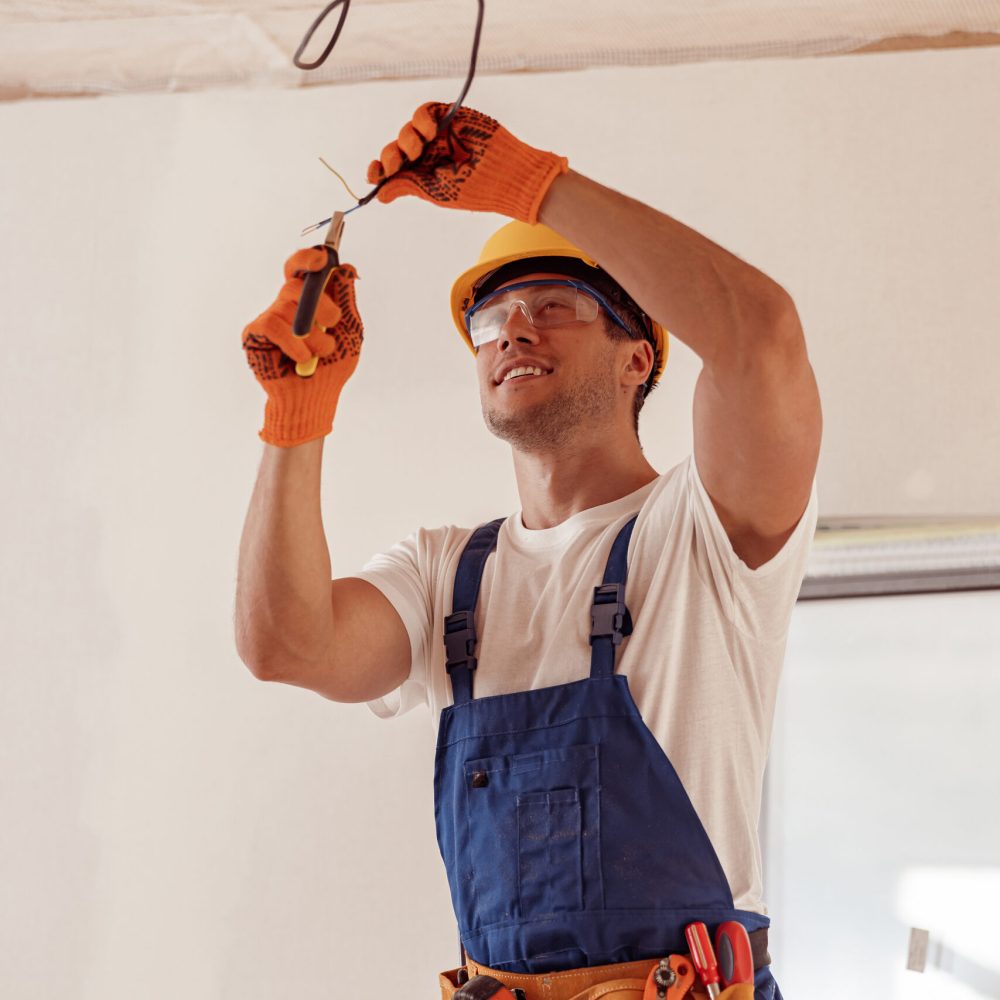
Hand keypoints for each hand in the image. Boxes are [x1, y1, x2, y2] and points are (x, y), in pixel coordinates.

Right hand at [242, 247, 361, 446]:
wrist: (315, 399)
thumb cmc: (332, 368)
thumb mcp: (349, 332)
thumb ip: (346, 301)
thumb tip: (347, 268)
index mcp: (308, 300)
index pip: (301, 268)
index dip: (308, 258)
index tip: (322, 258)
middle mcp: (286, 304)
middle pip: (296, 283)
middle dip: (321, 303)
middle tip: (334, 322)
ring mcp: (269, 317)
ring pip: (289, 308)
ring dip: (314, 335)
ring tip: (320, 354)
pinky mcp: (254, 334)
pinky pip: (274, 325)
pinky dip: (294, 343)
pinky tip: (301, 360)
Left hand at [366, 102, 567, 222]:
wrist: (507, 173)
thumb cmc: (476, 189)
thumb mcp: (437, 192)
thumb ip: (408, 186)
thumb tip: (379, 195)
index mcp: (424, 175)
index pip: (394, 170)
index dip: (379, 169)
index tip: (373, 173)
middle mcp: (429, 155)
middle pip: (397, 149)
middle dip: (391, 156)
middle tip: (397, 163)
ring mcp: (439, 135)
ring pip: (407, 130)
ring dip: (407, 139)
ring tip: (421, 148)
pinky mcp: (450, 116)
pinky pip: (424, 111)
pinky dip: (421, 120)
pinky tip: (429, 132)